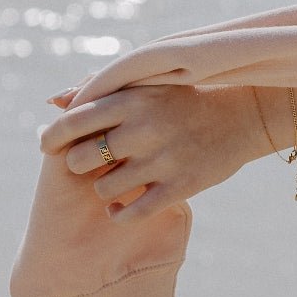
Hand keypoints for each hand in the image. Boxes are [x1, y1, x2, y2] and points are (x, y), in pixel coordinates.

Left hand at [40, 82, 266, 221]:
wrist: (245, 115)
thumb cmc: (185, 98)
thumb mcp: (146, 83)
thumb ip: (100, 87)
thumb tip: (53, 101)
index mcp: (132, 99)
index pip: (71, 122)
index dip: (52, 138)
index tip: (51, 145)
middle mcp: (145, 129)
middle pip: (80, 159)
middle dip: (81, 163)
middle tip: (97, 162)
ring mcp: (164, 159)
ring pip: (103, 189)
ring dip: (105, 188)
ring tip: (120, 180)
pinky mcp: (182, 186)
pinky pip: (131, 213)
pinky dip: (119, 214)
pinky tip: (123, 207)